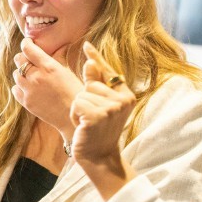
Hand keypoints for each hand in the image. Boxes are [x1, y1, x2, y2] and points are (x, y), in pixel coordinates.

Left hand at [11, 37, 82, 135]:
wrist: (73, 116)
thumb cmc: (75, 93)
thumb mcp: (68, 72)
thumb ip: (59, 58)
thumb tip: (61, 45)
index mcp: (49, 67)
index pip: (28, 49)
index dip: (26, 43)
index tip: (27, 43)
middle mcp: (36, 77)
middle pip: (19, 60)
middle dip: (23, 57)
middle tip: (28, 59)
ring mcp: (29, 90)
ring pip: (16, 74)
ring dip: (21, 73)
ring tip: (30, 75)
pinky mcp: (26, 102)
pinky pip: (15, 89)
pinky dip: (19, 87)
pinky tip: (28, 87)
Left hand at [69, 43, 136, 199]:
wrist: (100, 157)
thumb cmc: (98, 131)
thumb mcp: (101, 106)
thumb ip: (98, 84)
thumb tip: (90, 62)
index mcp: (126, 95)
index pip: (109, 71)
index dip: (96, 58)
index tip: (86, 45)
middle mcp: (123, 99)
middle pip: (90, 84)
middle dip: (84, 99)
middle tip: (90, 117)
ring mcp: (112, 108)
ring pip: (82, 94)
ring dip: (79, 109)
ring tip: (87, 123)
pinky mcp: (99, 116)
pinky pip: (78, 104)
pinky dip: (76, 115)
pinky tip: (84, 126)